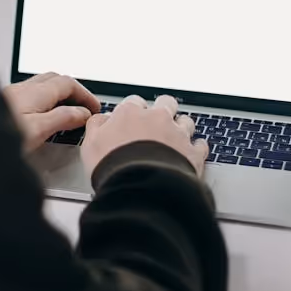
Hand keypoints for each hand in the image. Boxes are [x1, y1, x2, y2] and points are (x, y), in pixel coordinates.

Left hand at [3, 73, 101, 152]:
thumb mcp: (38, 130)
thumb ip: (62, 118)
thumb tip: (82, 112)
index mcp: (35, 91)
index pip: (68, 83)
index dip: (85, 93)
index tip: (96, 107)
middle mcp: (23, 89)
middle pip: (55, 80)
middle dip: (73, 90)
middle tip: (85, 105)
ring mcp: (12, 95)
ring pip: (42, 86)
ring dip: (58, 94)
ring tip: (68, 111)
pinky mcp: (4, 104)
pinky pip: (31, 96)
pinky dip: (45, 101)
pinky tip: (43, 116)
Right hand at [80, 95, 207, 177]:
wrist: (140, 188)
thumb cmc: (113, 166)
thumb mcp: (90, 144)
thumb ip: (96, 126)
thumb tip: (101, 119)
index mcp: (131, 113)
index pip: (134, 102)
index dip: (133, 111)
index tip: (130, 120)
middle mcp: (157, 118)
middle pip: (165, 103)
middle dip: (162, 110)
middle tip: (156, 123)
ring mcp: (178, 134)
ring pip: (186, 121)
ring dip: (181, 128)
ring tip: (174, 139)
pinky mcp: (194, 153)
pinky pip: (200, 145)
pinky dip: (196, 148)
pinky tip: (190, 153)